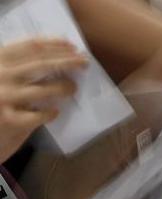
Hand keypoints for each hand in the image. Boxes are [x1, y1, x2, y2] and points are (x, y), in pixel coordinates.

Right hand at [0, 38, 87, 161]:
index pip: (30, 46)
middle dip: (67, 62)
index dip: (54, 44)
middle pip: (42, 64)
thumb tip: (54, 58)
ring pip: (43, 90)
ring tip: (72, 87)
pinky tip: (55, 112)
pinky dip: (50, 113)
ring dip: (63, 87)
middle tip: (84, 63)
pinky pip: (39, 116)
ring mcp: (4, 98)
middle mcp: (0, 76)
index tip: (72, 46)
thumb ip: (15, 67)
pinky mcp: (9, 121)